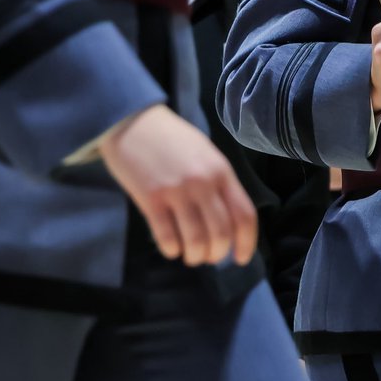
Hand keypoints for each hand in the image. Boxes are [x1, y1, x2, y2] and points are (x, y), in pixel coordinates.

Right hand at [101, 104, 257, 266]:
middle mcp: (203, 183)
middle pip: (221, 234)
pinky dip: (172, 250)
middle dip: (216, 254)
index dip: (246, 243)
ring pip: (195, 241)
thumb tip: (227, 222)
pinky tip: (171, 247)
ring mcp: (177, 192)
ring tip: (190, 255)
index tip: (240, 259)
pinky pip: (167, 238)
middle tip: (208, 256)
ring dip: (194, 256)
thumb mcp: (205, 155)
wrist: (133, 122)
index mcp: (221, 171)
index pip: (244, 215)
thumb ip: (218, 184)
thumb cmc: (172, 138)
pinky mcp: (151, 200)